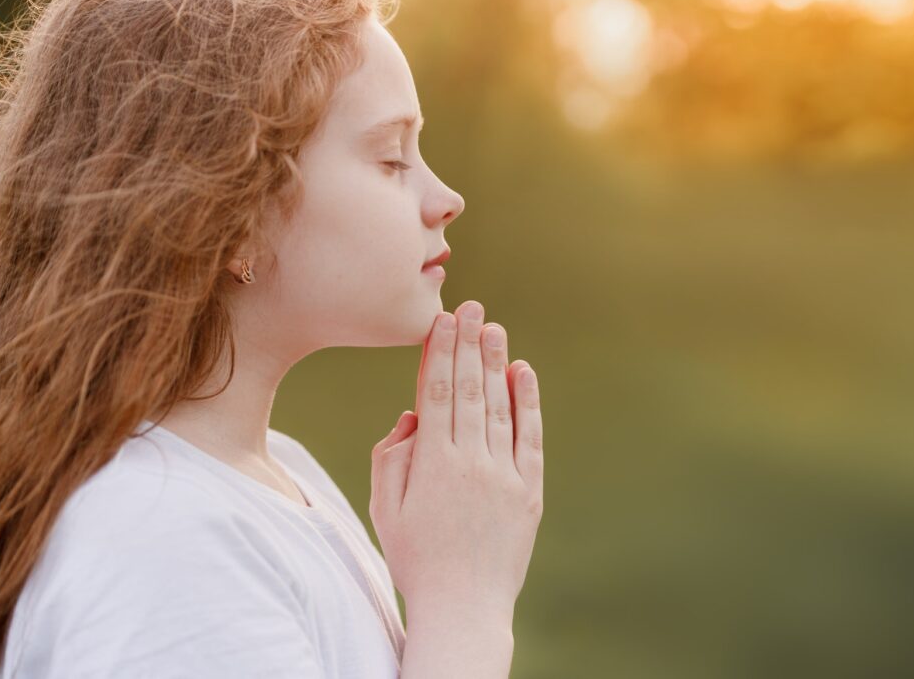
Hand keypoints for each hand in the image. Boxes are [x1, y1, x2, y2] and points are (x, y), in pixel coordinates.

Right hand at [369, 300, 543, 618]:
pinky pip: (529, 437)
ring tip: (493, 326)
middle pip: (470, 390)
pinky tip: (523, 372)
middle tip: (469, 306)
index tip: (441, 322)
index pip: (437, 393)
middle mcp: (471, 463)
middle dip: (468, 344)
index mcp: (432, 465)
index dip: (440, 353)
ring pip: (499, 406)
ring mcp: (504, 476)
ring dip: (496, 362)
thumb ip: (392, 457)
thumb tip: (413, 414)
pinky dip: (527, 402)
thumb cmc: (416, 558)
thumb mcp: (384, 509)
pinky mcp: (529, 491)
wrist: (463, 607)